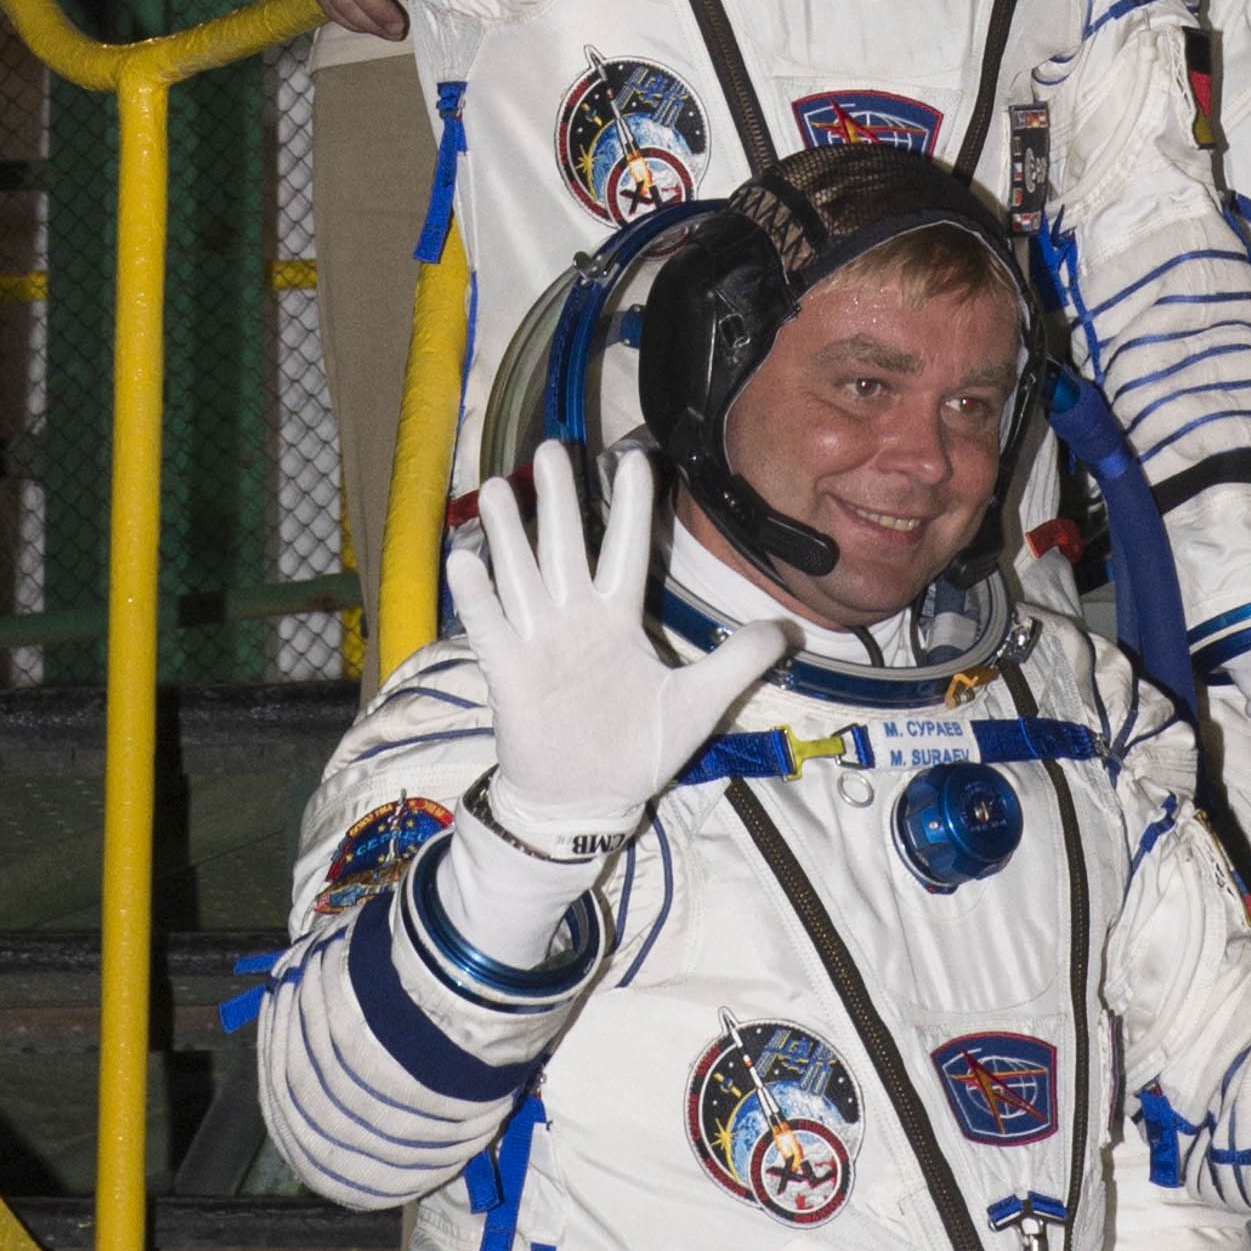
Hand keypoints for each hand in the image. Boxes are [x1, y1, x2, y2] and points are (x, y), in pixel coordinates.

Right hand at [449, 440, 793, 856]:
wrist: (586, 802)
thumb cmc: (635, 751)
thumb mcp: (697, 705)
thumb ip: (737, 663)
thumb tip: (785, 630)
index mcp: (619, 620)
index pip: (627, 551)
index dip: (632, 507)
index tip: (634, 458)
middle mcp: (576, 620)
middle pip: (566, 547)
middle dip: (560, 499)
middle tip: (552, 447)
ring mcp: (539, 643)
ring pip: (523, 576)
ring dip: (509, 534)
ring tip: (497, 489)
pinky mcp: (509, 673)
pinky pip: (490, 628)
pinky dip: (478, 597)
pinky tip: (465, 560)